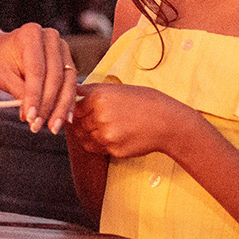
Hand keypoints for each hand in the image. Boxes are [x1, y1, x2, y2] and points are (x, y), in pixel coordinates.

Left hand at [0, 22, 76, 133]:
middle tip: (38, 125)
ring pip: (67, 82)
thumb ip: (18, 92)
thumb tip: (31, 114)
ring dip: (60, 107)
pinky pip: (71, 84)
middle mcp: (51, 37)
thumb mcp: (3, 75)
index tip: (30, 117)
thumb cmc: (0, 59)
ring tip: (53, 127)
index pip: (36, 70)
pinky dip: (67, 103)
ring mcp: (63, 48)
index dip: (34, 96)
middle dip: (47, 105)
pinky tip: (64, 119)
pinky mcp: (68, 61)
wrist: (2, 49)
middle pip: (55, 77)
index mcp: (31, 34)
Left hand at [67, 79, 198, 159]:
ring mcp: (106, 134)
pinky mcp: (113, 149)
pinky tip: (112, 137)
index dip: (77, 111)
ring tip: (103, 129)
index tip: (83, 112)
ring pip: (84, 138)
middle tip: (93, 122)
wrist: (168, 122)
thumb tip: (71, 90)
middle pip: (78, 124)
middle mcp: (100, 115)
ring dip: (89, 136)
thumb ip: (91, 90)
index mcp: (98, 97)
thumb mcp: (116, 88)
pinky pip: (97, 149)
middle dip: (82, 124)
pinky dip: (99, 145)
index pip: (73, 108)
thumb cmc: (144, 102)